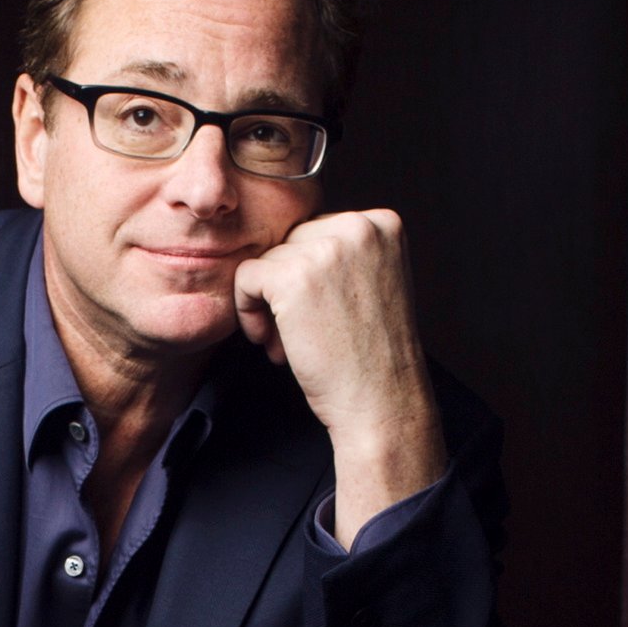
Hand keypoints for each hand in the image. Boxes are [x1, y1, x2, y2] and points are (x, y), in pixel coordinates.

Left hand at [231, 208, 448, 537]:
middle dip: (285, 289)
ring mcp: (325, 248)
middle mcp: (358, 226)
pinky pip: (245, 277)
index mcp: (382, 224)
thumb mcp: (374, 284)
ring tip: (286, 345)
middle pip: (290, 243)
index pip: (318, 232)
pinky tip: (270, 343)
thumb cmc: (374, 356)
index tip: (316, 314)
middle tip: (296, 335)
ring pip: (267, 261)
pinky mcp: (292, 276)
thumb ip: (344, 254)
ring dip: (268, 305)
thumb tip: (288, 241)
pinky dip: (247, 311)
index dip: (308, 276)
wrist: (382, 402)